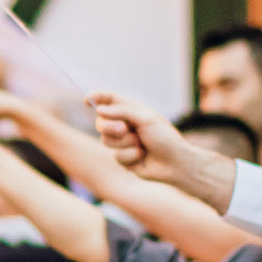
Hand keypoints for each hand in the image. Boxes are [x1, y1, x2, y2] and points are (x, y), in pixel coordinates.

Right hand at [89, 90, 239, 204]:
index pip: (110, 99)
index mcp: (131, 111)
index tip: (87, 100)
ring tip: (141, 145)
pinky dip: (130, 156)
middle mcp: (124, 125)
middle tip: (125, 129)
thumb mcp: (145, 118)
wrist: (175, 163)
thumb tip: (99, 110)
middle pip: (101, 122)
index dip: (97, 98)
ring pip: (106, 141)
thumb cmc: (164, 138)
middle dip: (110, 126)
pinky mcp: (123, 158)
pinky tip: (142, 157)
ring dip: (125, 143)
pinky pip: (116, 156)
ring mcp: (122, 142)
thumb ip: (121, 111)